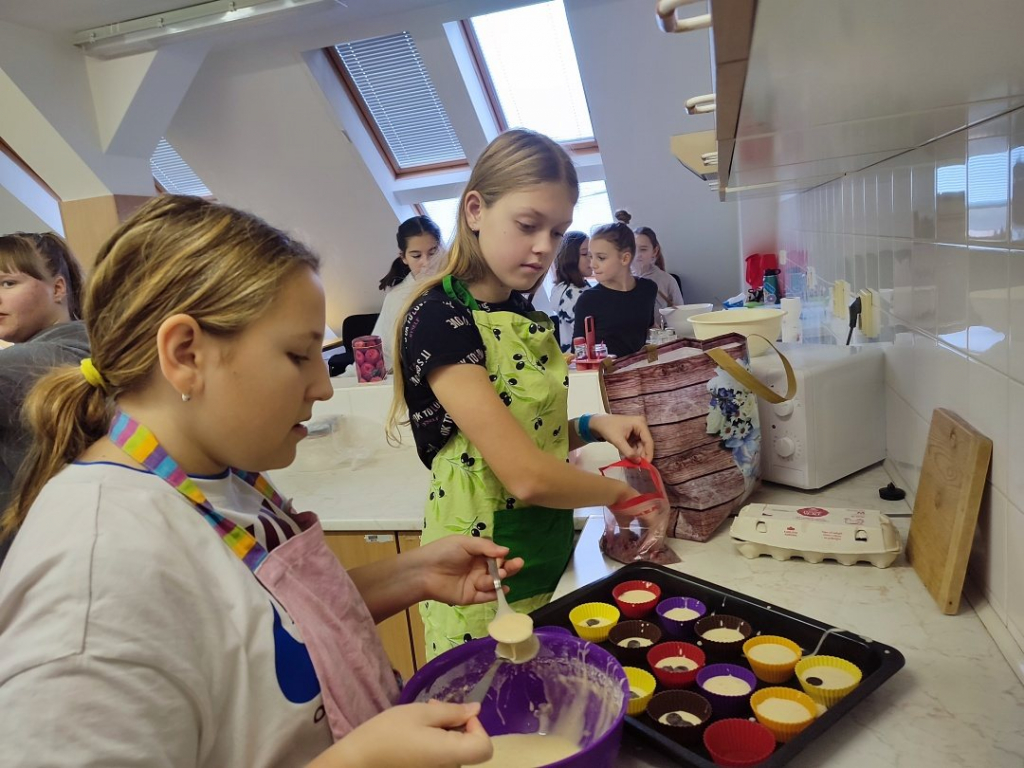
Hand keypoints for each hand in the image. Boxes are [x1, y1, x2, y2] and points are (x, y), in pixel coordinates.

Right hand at [310, 701, 491, 767]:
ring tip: (420, 717)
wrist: (357, 761)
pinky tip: (416, 732)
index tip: (457, 714)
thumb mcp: (420, 713)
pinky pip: (441, 757)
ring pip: (453, 750)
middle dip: (456, 723)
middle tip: (433, 706)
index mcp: (450, 754)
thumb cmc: (387, 733)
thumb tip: (476, 709)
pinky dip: (435, 742)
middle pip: (468, 747)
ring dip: (444, 730)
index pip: (485, 747)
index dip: (477, 727)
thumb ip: (452, 711)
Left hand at [414, 535, 524, 606]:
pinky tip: (503, 590)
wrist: (424, 571)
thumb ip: (486, 546)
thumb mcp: (464, 543)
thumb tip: (506, 550)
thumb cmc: (443, 552)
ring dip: (499, 580)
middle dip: (509, 567)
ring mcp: (475, 583)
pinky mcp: (471, 597)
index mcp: (477, 554)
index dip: (503, 557)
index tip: (506, 555)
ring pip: (494, 583)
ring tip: (499, 576)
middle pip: (499, 570)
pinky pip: (486, 597)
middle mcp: (479, 569)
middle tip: (518, 564)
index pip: (496, 556)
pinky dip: (495, 594)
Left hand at [588, 414, 654, 461]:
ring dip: (637, 455)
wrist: (598, 423)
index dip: (648, 454)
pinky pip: (636, 445)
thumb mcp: (618, 441)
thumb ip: (629, 452)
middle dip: (641, 455)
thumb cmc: (608, 428)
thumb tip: (638, 462)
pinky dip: (633, 452)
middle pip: (645, 444)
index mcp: (640, 424)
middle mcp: (641, 426)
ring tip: (632, 463)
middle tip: (638, 466)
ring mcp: (638, 430)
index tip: (646, 465)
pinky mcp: (634, 434)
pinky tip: (629, 458)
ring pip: (641, 446)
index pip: (648, 441)